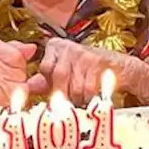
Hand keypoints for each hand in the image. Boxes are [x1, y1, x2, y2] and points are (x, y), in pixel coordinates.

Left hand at [29, 38, 148, 105]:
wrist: (120, 68)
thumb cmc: (88, 71)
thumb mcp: (65, 71)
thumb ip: (45, 80)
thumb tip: (27, 88)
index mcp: (57, 47)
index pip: (45, 69)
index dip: (51, 85)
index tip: (59, 92)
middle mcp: (69, 47)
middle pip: (59, 77)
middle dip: (65, 94)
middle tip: (70, 102)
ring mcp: (84, 53)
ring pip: (74, 86)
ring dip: (78, 98)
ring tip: (83, 98)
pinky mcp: (99, 63)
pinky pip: (89, 89)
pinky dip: (90, 98)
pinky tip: (92, 96)